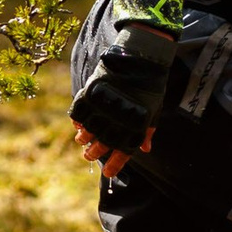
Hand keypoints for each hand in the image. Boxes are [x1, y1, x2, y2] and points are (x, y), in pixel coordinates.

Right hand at [68, 21, 175, 170]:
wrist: (141, 57)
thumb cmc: (151, 85)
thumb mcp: (154, 110)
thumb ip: (147, 131)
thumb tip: (145, 149)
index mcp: (136, 126)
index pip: (124, 152)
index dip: (115, 164)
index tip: (108, 173)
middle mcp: (118, 120)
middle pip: (102, 143)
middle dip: (94, 153)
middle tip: (89, 156)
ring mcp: (104, 106)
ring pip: (88, 130)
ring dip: (84, 138)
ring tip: (82, 142)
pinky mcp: (92, 93)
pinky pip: (80, 112)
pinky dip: (77, 121)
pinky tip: (78, 126)